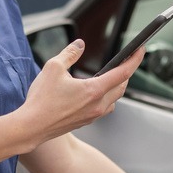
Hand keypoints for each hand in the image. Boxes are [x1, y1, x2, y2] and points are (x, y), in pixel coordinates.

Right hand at [19, 40, 144, 148]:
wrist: (32, 127)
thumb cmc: (41, 100)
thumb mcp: (53, 67)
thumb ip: (70, 53)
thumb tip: (80, 45)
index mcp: (94, 90)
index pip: (123, 72)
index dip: (135, 59)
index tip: (140, 49)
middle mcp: (98, 105)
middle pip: (122, 86)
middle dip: (126, 71)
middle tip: (126, 60)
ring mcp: (93, 115)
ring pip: (114, 98)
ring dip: (117, 86)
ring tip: (112, 74)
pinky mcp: (86, 121)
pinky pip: (104, 107)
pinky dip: (106, 96)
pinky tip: (96, 91)